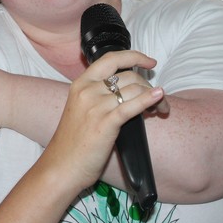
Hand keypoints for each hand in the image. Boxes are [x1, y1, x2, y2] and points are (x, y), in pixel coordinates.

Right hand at [42, 50, 166, 190]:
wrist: (62, 166)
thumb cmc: (73, 143)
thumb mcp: (82, 109)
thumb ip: (101, 96)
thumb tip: (135, 92)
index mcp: (80, 84)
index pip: (111, 59)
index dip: (134, 56)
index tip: (149, 62)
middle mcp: (87, 90)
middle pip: (128, 76)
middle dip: (149, 85)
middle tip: (160, 100)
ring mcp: (96, 106)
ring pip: (135, 90)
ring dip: (154, 97)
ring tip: (161, 109)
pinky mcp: (105, 123)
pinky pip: (132, 105)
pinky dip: (149, 99)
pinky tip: (159, 98)